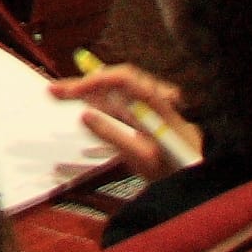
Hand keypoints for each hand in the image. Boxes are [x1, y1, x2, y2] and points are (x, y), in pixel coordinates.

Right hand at [51, 62, 199, 174]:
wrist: (197, 173)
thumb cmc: (175, 165)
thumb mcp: (141, 156)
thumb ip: (112, 135)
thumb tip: (85, 115)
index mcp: (154, 101)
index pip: (121, 77)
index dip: (95, 80)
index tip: (73, 91)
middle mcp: (151, 99)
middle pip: (112, 82)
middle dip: (82, 84)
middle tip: (54, 90)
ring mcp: (148, 108)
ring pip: (114, 93)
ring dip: (87, 93)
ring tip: (60, 94)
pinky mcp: (145, 118)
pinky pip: (118, 106)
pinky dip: (98, 104)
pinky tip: (84, 108)